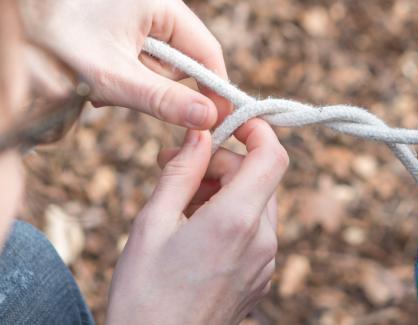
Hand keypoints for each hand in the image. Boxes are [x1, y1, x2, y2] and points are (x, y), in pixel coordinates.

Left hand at [21, 0, 231, 128]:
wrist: (14, 31)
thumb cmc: (57, 48)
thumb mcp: (117, 81)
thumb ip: (166, 101)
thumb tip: (211, 117)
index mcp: (161, 0)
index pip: (207, 52)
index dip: (214, 89)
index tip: (217, 123)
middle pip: (186, 58)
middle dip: (159, 84)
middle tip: (124, 92)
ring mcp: (143, 4)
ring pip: (164, 61)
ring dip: (140, 81)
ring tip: (105, 81)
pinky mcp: (129, 16)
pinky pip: (147, 55)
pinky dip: (129, 72)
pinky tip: (103, 71)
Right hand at [106, 119, 288, 324]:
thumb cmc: (144, 295)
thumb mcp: (152, 224)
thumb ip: (181, 172)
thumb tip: (201, 132)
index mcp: (237, 221)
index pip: (272, 156)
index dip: (255, 130)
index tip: (226, 123)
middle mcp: (262, 240)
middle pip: (261, 177)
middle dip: (223, 161)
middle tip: (176, 163)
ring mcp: (266, 262)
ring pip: (257, 202)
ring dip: (225, 188)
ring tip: (180, 198)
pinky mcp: (261, 277)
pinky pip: (255, 230)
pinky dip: (231, 215)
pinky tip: (194, 227)